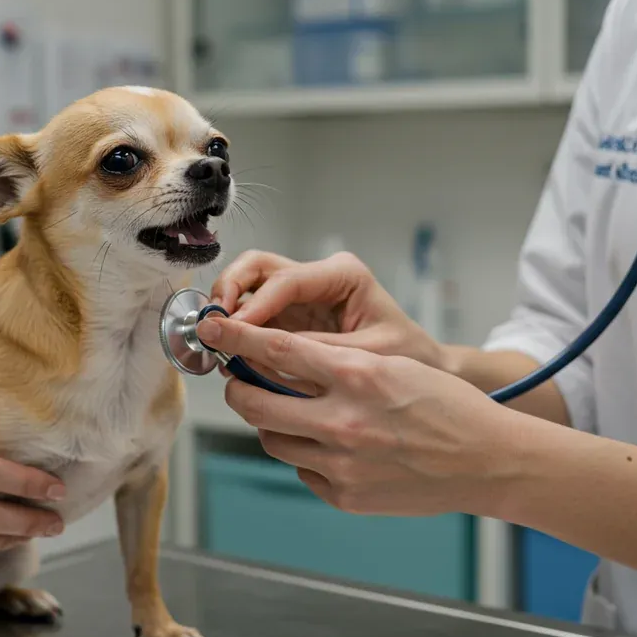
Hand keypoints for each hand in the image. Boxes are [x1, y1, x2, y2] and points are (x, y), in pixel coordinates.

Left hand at [196, 316, 526, 516]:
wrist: (487, 462)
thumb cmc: (445, 406)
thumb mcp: (394, 364)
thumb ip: (336, 362)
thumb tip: (279, 359)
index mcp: (359, 375)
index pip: (278, 348)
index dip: (237, 336)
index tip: (213, 327)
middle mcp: (344, 420)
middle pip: (256, 401)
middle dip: (238, 386)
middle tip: (238, 378)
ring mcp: (341, 464)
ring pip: (271, 438)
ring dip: (270, 422)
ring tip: (290, 412)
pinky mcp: (344, 494)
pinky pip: (300, 468)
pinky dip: (304, 453)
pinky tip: (330, 444)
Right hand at [211, 251, 451, 371]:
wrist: (422, 370)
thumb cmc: (406, 359)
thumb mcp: (365, 358)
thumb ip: (313, 353)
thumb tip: (260, 356)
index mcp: (343, 275)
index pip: (286, 280)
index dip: (255, 304)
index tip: (234, 329)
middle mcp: (318, 277)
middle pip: (257, 266)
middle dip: (230, 290)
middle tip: (214, 323)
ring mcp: (301, 295)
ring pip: (248, 284)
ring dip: (227, 308)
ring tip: (217, 340)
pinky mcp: (290, 317)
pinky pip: (253, 314)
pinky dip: (237, 329)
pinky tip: (230, 353)